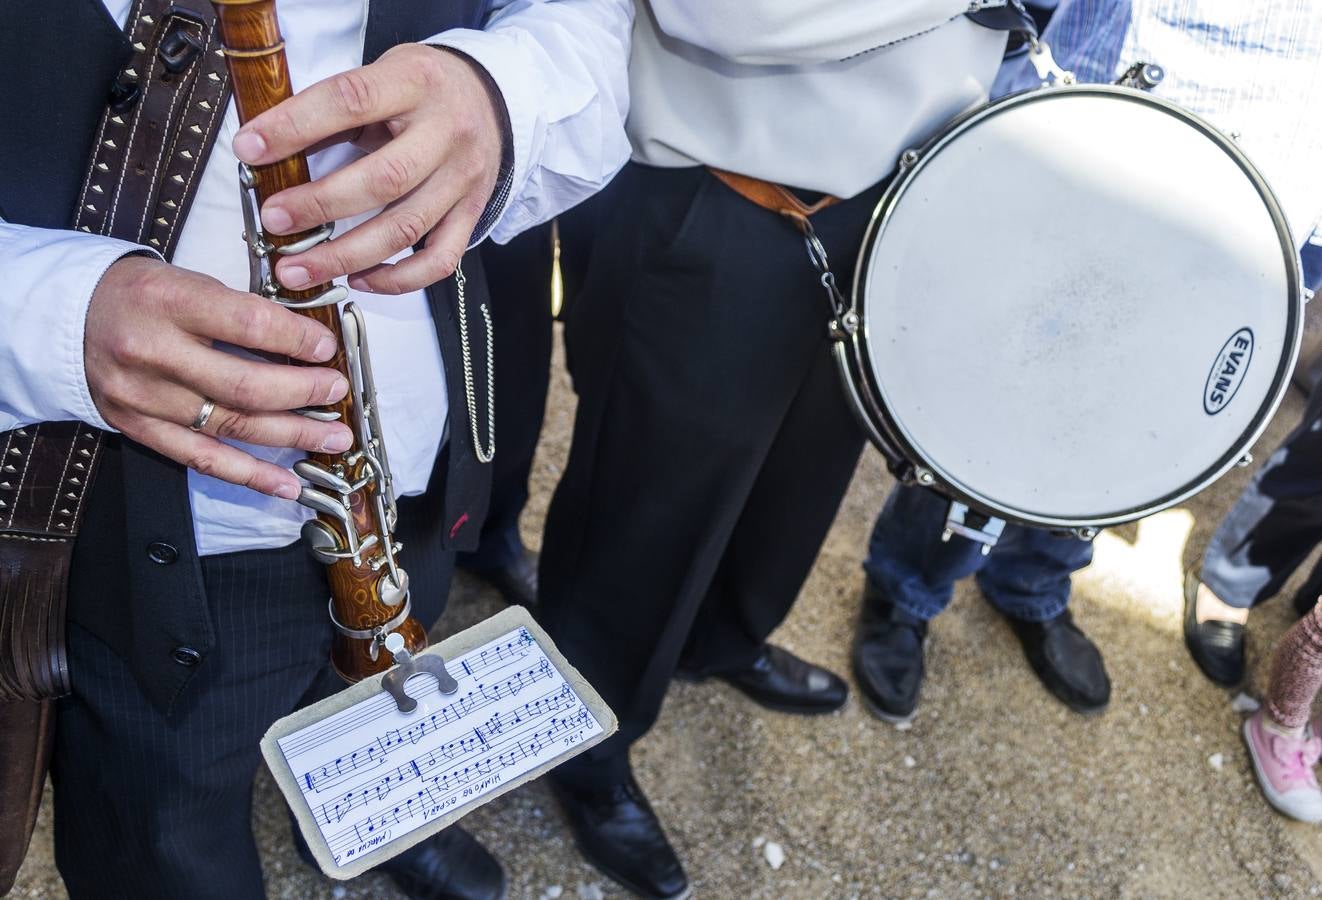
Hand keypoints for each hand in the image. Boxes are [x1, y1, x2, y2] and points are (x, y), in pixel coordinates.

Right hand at [85, 255, 353, 497]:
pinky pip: (202, 459)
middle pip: (244, 385)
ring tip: (334, 437)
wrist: (68, 317)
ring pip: (231, 426)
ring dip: (292, 436)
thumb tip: (308, 343)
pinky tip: (288, 483)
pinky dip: (250, 475)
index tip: (327, 348)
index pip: (248, 325)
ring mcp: (144, 397)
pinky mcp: (139, 429)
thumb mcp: (188, 281)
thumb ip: (241, 311)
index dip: (297, 340)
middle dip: (304, 393)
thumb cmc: (142, 296)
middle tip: (336, 392)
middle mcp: (152, 352)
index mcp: (168, 302)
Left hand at [232, 43, 504, 295]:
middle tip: (273, 220)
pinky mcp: (472, 214)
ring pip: (406, 228)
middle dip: (320, 205)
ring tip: (296, 269)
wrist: (490, 99)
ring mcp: (463, 179)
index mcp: (416, 81)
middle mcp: (447, 133)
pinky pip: (439, 260)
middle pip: (384, 179)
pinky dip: (397, 279)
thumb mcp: (382, 73)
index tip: (250, 149)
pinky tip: (358, 280)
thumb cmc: (422, 88)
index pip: (352, 100)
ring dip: (345, 255)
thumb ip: (336, 109)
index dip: (296, 126)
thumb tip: (268, 147)